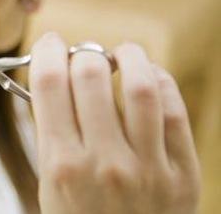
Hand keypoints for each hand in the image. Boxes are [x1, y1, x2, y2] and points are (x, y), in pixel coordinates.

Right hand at [29, 33, 199, 213]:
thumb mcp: (50, 186)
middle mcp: (104, 162)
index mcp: (62, 165)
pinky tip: (147, 77)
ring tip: (119, 56)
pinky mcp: (182, 173)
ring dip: (127, 57)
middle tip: (81, 56)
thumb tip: (56, 79)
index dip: (47, 51)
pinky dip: (159, 81)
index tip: (49, 44)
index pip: (51, 83)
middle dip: (82, 53)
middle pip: (91, 75)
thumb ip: (53, 134)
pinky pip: (174, 111)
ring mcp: (148, 168)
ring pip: (140, 85)